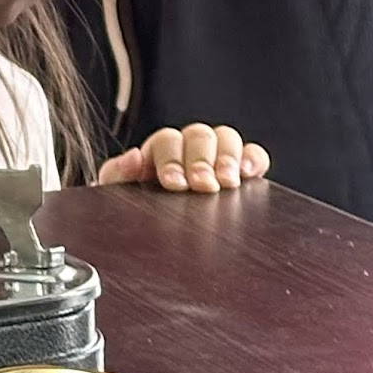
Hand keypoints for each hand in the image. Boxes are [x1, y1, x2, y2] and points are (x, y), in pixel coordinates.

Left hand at [96, 124, 269, 192]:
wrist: (157, 236)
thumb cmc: (140, 209)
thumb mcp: (121, 193)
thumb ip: (119, 174)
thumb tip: (133, 156)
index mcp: (159, 151)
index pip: (168, 141)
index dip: (172, 160)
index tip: (174, 184)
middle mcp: (189, 148)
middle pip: (199, 135)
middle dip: (201, 160)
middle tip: (203, 185)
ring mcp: (217, 157)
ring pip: (226, 138)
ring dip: (228, 159)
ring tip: (228, 182)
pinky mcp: (243, 171)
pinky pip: (254, 155)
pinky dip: (254, 159)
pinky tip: (249, 174)